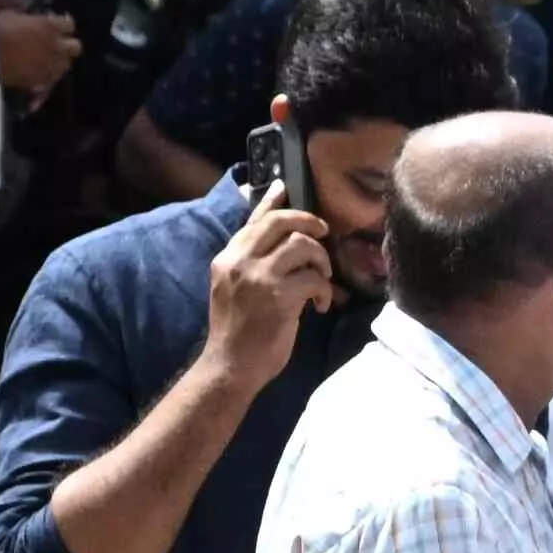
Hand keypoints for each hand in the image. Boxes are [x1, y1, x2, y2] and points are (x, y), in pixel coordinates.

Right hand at [0, 5, 81, 98]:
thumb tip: (31, 18)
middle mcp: (56, 46)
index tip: (56, 25)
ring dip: (58, 63)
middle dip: (67, 45)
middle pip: (75, 47)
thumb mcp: (10, 15)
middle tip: (55, 45)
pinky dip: (45, 83)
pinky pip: (49, 84)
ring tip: (46, 63)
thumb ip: (28, 18)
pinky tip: (37, 84)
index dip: (63, 25)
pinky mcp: (41, 81)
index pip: (69, 24)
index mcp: (50, 26)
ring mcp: (51, 65)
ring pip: (65, 65)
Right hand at [202, 185, 336, 384]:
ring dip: (321, 261)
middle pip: (280, 222)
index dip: (273, 201)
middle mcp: (239, 261)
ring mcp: (258, 277)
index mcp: (227, 258)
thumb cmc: (239, 331)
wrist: (230, 366)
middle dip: (309, 223)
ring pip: (303, 245)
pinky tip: (320, 306)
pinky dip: (324, 291)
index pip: (253, 220)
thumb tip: (285, 245)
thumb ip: (254, 263)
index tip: (286, 186)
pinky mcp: (278, 295)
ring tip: (322, 280)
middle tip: (324, 235)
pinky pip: (314, 279)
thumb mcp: (237, 288)